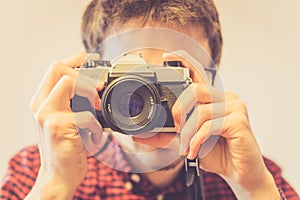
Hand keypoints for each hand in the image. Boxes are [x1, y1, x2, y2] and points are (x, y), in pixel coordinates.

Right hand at [27, 54, 102, 198]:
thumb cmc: (66, 147)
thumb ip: (73, 103)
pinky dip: (97, 125)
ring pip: (69, 83)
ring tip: (98, 109)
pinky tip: (96, 136)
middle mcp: (41, 105)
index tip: (92, 60)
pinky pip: (86, 115)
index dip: (75, 59)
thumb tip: (95, 87)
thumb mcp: (65, 120)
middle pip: (58, 68)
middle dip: (83, 73)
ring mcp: (48, 115)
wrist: (58, 175)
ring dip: (90, 93)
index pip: (55, 67)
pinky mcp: (59, 128)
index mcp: (42, 100)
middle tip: (98, 88)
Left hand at [164, 50, 279, 198]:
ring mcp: (235, 107)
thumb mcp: (189, 140)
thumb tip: (142, 135)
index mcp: (215, 98)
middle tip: (177, 129)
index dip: (183, 61)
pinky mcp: (240, 121)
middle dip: (179, 110)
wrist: (240, 173)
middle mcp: (227, 97)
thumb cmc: (217, 153)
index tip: (165, 56)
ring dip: (189, 133)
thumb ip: (170, 134)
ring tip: (188, 148)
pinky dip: (198, 140)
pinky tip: (195, 151)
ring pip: (201, 111)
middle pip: (195, 90)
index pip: (199, 72)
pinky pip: (210, 125)